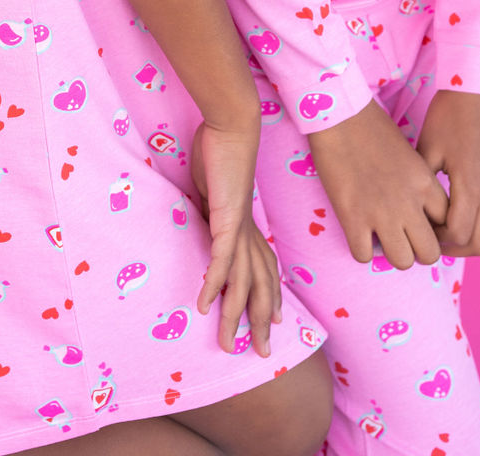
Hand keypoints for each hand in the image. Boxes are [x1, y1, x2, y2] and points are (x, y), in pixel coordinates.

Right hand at [191, 120, 281, 356]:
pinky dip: (215, 285)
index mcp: (247, 224)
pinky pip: (221, 260)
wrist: (232, 127)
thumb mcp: (215, 187)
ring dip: (235, 316)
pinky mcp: (226, 220)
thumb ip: (213, 207)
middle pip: (259, 285)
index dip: (269, 296)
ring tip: (228, 344)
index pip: (263, 268)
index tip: (273, 320)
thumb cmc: (221, 151)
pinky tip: (206, 305)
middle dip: (260, 321)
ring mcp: (238, 228)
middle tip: (264, 354)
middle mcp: (248, 231)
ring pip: (241, 282)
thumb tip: (206, 215)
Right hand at [309, 98, 448, 268]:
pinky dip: (362, 249)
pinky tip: (358, 232)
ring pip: (402, 262)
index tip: (420, 224)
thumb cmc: (373, 128)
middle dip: (417, 250)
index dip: (434, 229)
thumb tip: (417, 211)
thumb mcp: (409, 155)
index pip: (447, 225)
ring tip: (381, 237)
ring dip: (392, 253)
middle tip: (403, 237)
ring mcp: (381, 213)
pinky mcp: (352, 218)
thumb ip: (418, 185)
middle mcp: (409, 203)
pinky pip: (364, 256)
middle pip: (430, 254)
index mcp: (425, 184)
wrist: (340, 115)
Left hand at [416, 90, 479, 255]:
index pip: (458, 235)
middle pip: (478, 244)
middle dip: (454, 247)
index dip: (436, 240)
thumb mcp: (428, 149)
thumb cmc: (449, 115)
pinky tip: (459, 209)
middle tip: (431, 237)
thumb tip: (411, 210)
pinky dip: (479, 222)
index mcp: (472, 187)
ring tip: (444, 225)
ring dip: (469, 236)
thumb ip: (423, 185)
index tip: (419, 230)